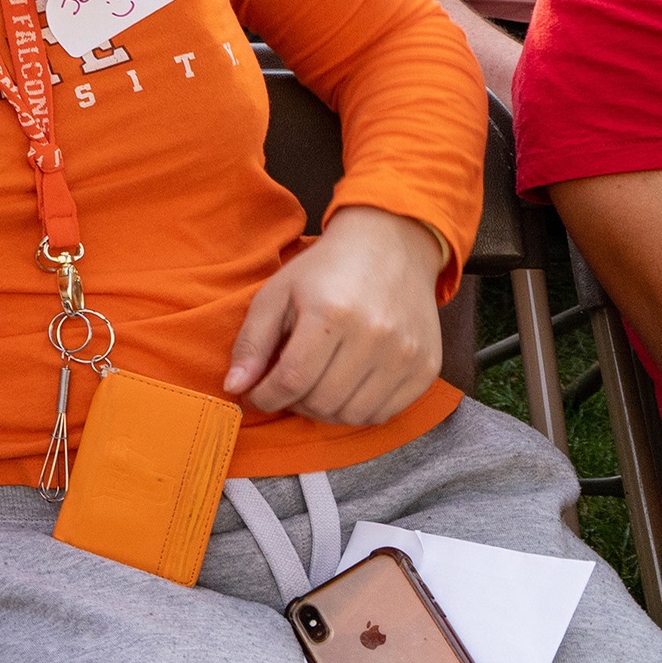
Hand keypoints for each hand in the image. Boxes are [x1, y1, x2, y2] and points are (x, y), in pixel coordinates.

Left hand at [224, 206, 447, 423]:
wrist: (391, 247)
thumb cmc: (325, 270)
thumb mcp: (277, 293)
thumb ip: (252, 341)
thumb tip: (235, 387)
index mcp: (330, 313)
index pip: (292, 380)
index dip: (266, 397)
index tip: (255, 395)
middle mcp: (374, 336)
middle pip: (322, 402)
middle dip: (293, 403)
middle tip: (285, 387)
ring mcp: (405, 354)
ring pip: (353, 415)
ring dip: (324, 411)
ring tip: (313, 387)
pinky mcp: (427, 367)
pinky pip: (385, 413)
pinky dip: (358, 410)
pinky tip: (344, 387)